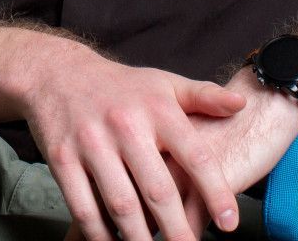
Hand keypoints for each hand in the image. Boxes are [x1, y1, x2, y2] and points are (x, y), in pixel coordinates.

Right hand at [17, 41, 249, 240]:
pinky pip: (83, 206)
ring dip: (140, 238)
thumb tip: (241, 105)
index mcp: (157, 109)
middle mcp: (125, 125)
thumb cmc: (119, 85)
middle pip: (158, 189)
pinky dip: (99, 233)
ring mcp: (91, 143)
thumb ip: (203, 96)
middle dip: (177, 229)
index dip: (215, 191)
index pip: (194, 155)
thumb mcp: (163, 83)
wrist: (56, 72)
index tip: (230, 223)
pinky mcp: (61, 158)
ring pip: (121, 204)